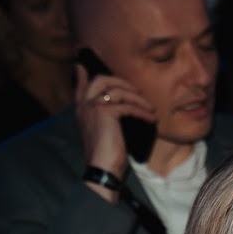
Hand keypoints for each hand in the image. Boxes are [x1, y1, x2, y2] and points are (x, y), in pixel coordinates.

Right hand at [73, 64, 156, 179]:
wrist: (102, 169)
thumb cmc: (106, 154)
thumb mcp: (103, 131)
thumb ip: (105, 115)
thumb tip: (118, 107)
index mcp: (81, 109)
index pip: (80, 86)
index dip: (83, 75)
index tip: (82, 64)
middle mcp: (84, 105)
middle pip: (101, 79)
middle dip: (121, 81)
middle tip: (137, 90)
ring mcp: (94, 107)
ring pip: (118, 91)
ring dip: (138, 99)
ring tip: (150, 109)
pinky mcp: (106, 113)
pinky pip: (128, 106)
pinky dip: (142, 111)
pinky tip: (151, 118)